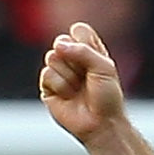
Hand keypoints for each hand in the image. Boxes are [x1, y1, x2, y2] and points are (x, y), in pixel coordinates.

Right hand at [38, 23, 127, 142]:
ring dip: (68, 75)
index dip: (83, 42)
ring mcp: (59, 72)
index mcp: (88, 50)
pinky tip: (68, 96)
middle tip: (86, 77)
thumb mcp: (104, 67)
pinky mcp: (47, 86)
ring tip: (78, 89)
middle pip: (61, 41)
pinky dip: (60, 86)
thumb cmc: (107, 96)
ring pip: (52, 57)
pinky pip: (46, 74)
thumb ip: (83, 51)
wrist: (101, 124)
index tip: (94, 59)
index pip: (78, 30)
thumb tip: (58, 46)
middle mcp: (72, 58)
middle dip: (75, 60)